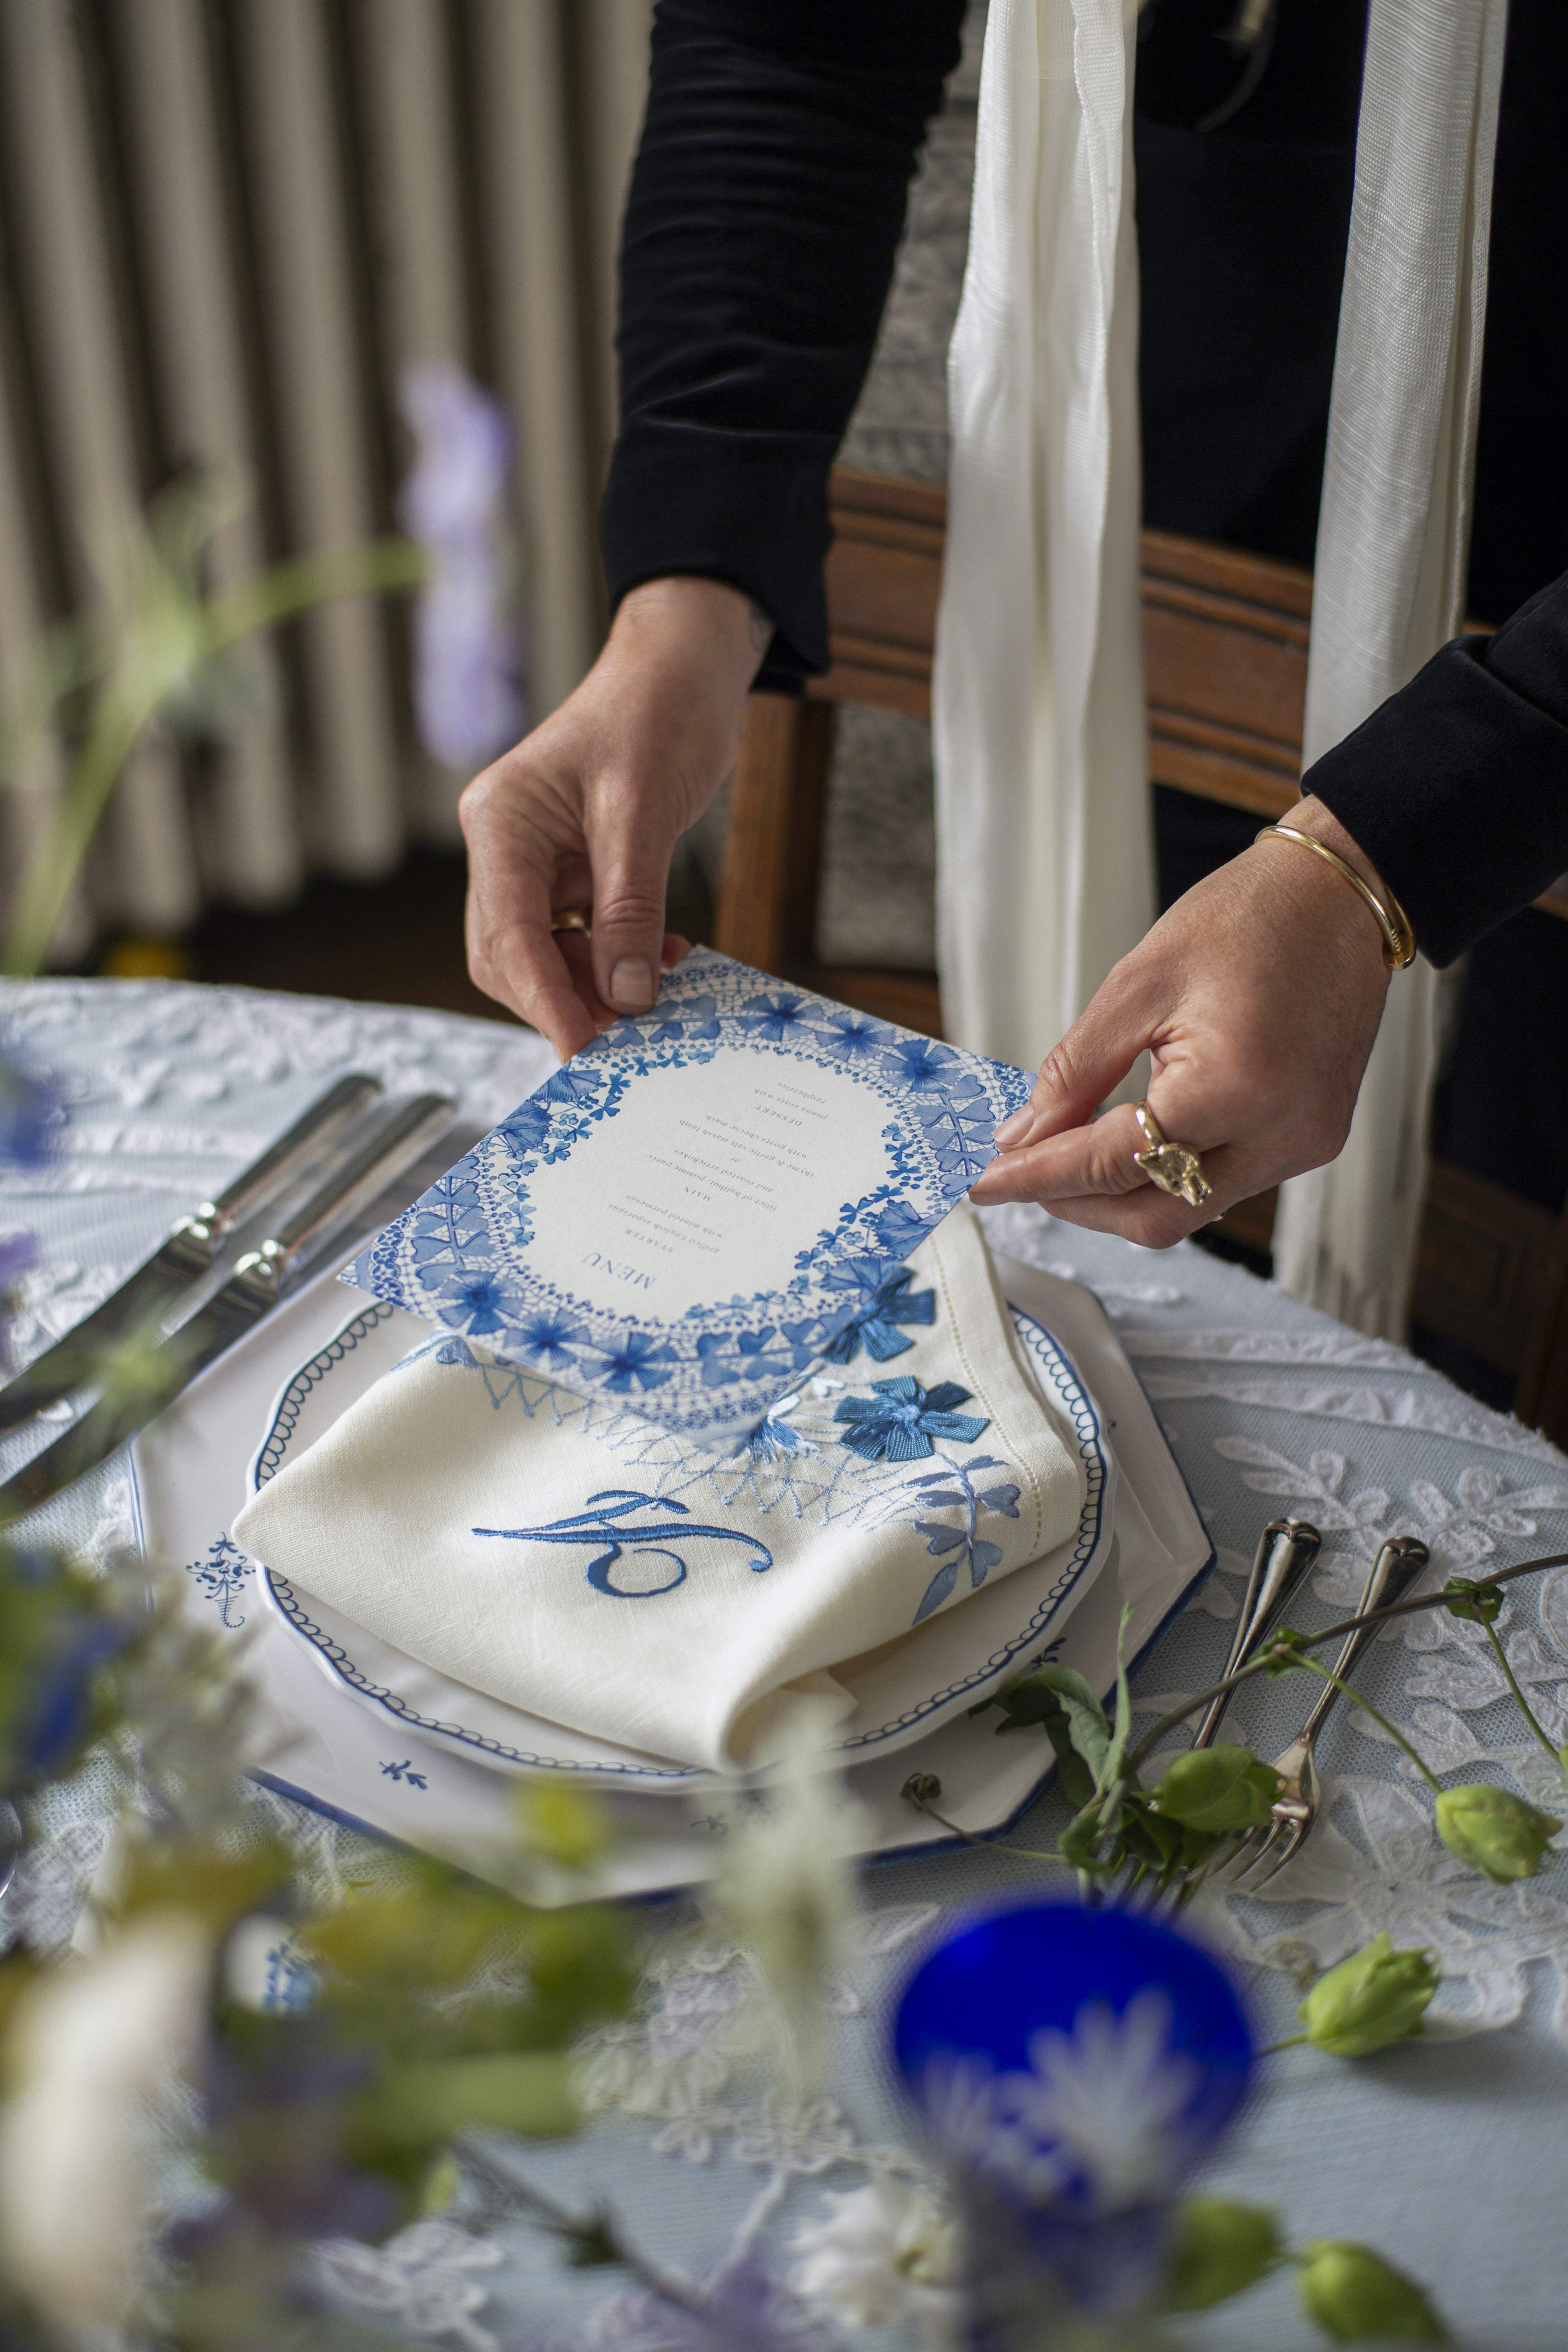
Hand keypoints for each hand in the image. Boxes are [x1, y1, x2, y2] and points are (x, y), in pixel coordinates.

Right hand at [459, 576, 768, 1055]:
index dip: (543, 1000)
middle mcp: (504, 845)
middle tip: (625, 1038)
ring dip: (593, 988)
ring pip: (544, 956)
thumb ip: (629, 908)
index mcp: (500, 822)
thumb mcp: (644, 812)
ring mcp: (534, 860)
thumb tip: (625, 998)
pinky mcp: (572, 869)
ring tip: (654, 999)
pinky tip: (661, 963)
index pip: (508, 935)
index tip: (580, 1054)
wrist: (685, 666)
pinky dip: (615, 961)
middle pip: (509, 957)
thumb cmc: (658, 712)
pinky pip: (580, 937)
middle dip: (562, 1001)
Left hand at [968, 799, 1393, 1244]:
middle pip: (1153, 1215)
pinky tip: (1130, 1141)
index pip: (1113, 1162)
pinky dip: (1166, 1172)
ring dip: (1120, 1192)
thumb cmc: (1247, 918)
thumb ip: (1074, 1071)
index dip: (1040, 1177)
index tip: (986, 1182)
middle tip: (1021, 1173)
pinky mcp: (1312, 1140)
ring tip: (1068, 1155)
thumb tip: (1024, 1136)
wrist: (1337, 897)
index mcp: (1236, 1087)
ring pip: (1187, 1208)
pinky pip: (1222, 1183)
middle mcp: (1281, 1133)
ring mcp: (1303, 1144)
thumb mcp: (1137, 984)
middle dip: (1077, 1203)